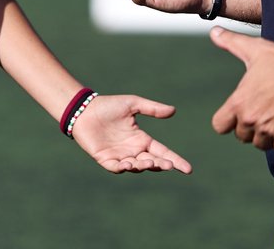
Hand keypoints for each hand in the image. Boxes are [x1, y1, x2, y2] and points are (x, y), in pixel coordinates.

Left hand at [69, 94, 192, 173]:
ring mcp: (120, 156)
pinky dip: (123, 168)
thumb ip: (152, 108)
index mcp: (141, 139)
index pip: (162, 152)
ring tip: (149, 162)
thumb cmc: (108, 105)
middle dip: (161, 165)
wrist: (84, 109)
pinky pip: (116, 168)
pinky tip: (129, 164)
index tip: (188, 169)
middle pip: (152, 162)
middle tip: (168, 165)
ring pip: (136, 166)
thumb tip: (173, 111)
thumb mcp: (133, 104)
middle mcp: (133, 150)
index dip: (175, 160)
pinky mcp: (105, 160)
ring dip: (143, 165)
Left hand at [208, 27, 273, 154]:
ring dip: (266, 136)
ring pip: (261, 144)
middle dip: (249, 127)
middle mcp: (252, 119)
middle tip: (261, 111)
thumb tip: (213, 31)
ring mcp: (270, 129)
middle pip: (241, 136)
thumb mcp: (254, 49)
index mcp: (239, 102)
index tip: (237, 112)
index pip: (219, 125)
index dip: (227, 120)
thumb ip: (231, 42)